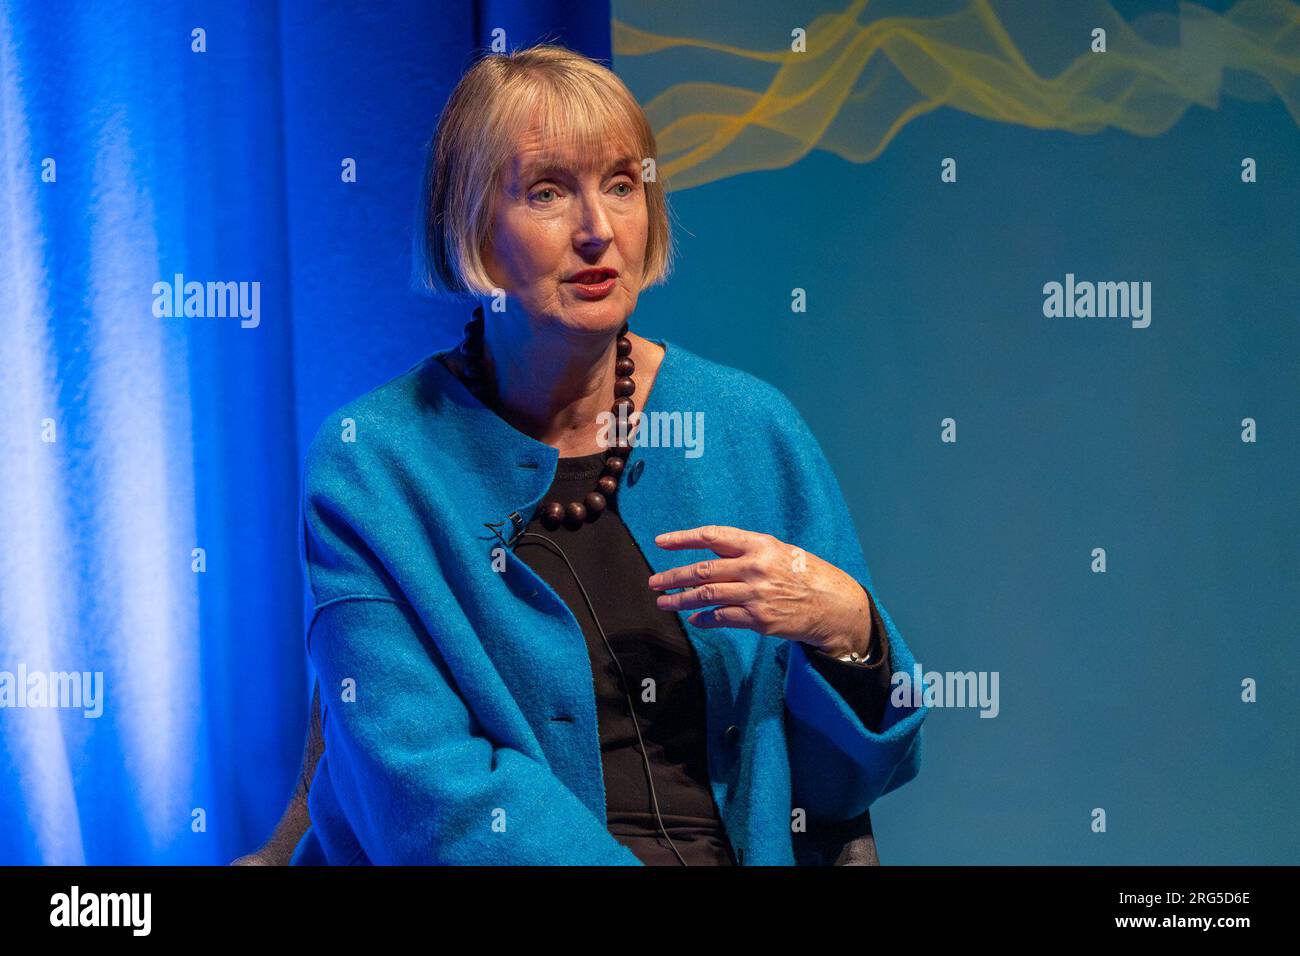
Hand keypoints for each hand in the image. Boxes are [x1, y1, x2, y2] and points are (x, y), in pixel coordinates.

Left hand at [647, 525, 872, 658]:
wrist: (834, 604)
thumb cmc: (805, 574)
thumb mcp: (778, 552)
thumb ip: (745, 552)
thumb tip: (710, 555)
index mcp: (759, 545)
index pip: (713, 537)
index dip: (683, 538)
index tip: (661, 542)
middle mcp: (755, 567)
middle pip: (703, 570)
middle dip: (673, 576)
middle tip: (655, 582)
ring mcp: (756, 594)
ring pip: (706, 595)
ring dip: (681, 600)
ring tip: (664, 602)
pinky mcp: (759, 619)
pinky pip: (722, 618)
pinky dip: (704, 619)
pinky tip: (694, 619)